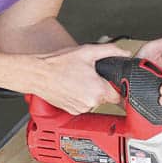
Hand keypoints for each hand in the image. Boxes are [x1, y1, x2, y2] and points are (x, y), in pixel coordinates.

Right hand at [15, 43, 130, 114]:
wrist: (38, 74)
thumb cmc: (58, 64)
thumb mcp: (87, 52)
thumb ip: (110, 51)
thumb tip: (123, 52)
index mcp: (98, 91)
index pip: (119, 96)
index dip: (118, 87)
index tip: (114, 82)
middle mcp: (90, 103)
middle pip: (106, 97)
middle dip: (101, 86)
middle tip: (90, 75)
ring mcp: (80, 109)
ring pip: (94, 101)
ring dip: (90, 92)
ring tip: (78, 80)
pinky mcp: (71, 111)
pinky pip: (83, 104)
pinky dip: (80, 97)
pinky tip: (72, 87)